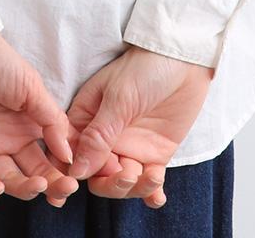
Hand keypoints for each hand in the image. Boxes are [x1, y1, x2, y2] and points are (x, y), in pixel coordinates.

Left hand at [0, 33, 80, 205]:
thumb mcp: (32, 87)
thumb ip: (52, 120)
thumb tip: (69, 154)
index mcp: (31, 124)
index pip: (52, 156)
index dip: (64, 170)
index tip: (76, 180)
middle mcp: (12, 139)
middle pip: (35, 172)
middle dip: (52, 184)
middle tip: (64, 189)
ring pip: (10, 181)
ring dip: (25, 189)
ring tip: (36, 185)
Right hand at [63, 44, 216, 206]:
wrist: (183, 59)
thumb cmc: (145, 68)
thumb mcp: (119, 98)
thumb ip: (99, 135)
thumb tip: (76, 170)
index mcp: (86, 119)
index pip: (71, 154)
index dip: (72, 173)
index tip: (78, 185)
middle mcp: (105, 138)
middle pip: (96, 176)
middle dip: (110, 183)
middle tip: (126, 175)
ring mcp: (130, 147)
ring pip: (122, 184)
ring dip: (134, 188)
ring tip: (152, 175)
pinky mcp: (154, 154)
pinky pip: (148, 182)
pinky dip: (151, 193)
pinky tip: (158, 196)